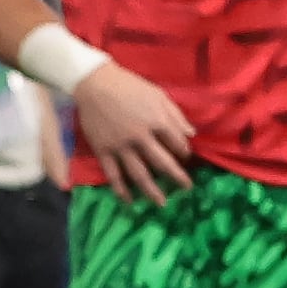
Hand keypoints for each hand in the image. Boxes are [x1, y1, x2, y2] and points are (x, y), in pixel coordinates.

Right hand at [70, 59, 201, 204]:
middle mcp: (140, 137)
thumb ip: (176, 116)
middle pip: (162, 163)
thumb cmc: (130, 87)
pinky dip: (120, 189)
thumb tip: (192, 134)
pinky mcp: (103, 150)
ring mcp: (120, 146)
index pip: (177, 144)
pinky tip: (128, 200)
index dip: (184, 152)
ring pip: (138, 174)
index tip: (186, 157)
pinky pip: (113, 174)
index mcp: (157, 121)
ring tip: (161, 203)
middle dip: (177, 177)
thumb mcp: (158, 95)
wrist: (95, 84)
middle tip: (187, 188)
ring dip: (151, 191)